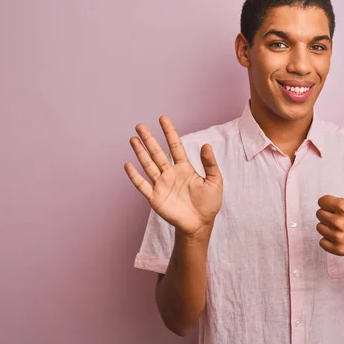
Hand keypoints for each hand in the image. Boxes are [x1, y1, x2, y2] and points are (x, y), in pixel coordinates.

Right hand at [124, 116, 222, 237]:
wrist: (200, 225)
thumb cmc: (209, 204)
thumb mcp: (215, 181)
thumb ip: (210, 164)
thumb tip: (206, 145)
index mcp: (185, 168)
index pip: (175, 146)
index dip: (169, 132)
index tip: (163, 118)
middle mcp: (171, 174)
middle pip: (157, 153)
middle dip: (149, 139)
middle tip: (140, 125)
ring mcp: (161, 185)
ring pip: (148, 165)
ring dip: (140, 153)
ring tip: (133, 139)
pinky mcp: (155, 198)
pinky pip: (142, 185)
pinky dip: (135, 176)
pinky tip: (128, 164)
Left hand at [316, 161, 343, 255]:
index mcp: (343, 206)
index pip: (321, 201)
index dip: (329, 202)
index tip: (339, 206)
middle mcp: (339, 222)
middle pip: (319, 214)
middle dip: (328, 214)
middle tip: (341, 216)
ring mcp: (338, 236)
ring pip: (319, 227)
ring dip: (327, 227)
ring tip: (341, 226)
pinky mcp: (337, 248)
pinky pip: (322, 242)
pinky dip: (328, 240)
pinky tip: (339, 236)